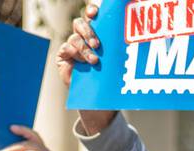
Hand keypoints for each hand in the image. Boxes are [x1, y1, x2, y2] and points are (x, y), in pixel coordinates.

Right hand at [55, 4, 115, 134]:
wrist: (94, 96)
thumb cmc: (106, 76)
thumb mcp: (113, 60)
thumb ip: (114, 48)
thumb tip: (131, 37)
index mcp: (94, 31)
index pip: (90, 15)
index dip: (91, 11)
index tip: (95, 13)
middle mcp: (81, 36)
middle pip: (80, 23)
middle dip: (88, 32)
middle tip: (97, 45)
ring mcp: (71, 45)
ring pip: (74, 37)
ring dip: (84, 48)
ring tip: (93, 60)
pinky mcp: (63, 55)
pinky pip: (66, 48)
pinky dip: (75, 54)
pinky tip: (82, 63)